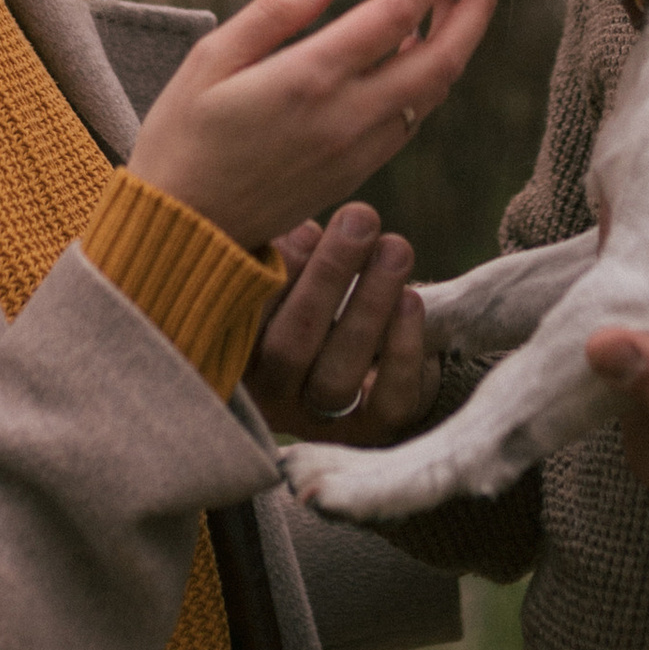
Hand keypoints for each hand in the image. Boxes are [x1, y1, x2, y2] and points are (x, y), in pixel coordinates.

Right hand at [129, 0, 502, 253]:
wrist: (181, 234)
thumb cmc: (182, 138)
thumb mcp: (211, 58)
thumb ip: (278, 8)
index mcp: (309, 81)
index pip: (396, 15)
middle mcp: (347, 119)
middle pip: (442, 58)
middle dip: (477, 7)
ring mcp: (359, 151)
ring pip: (434, 90)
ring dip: (458, 40)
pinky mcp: (358, 172)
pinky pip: (413, 116)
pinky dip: (430, 74)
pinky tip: (420, 45)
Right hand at [245, 205, 440, 443]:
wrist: (371, 359)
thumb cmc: (315, 298)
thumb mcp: (292, 272)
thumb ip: (284, 253)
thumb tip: (300, 230)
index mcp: (236, 353)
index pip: (243, 323)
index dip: (274, 277)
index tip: (306, 227)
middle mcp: (272, 396)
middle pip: (290, 348)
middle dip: (329, 277)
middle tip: (361, 218)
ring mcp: (322, 421)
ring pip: (338, 375)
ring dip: (369, 305)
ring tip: (395, 247)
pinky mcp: (374, 430)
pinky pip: (389, 398)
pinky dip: (402, 347)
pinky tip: (412, 300)